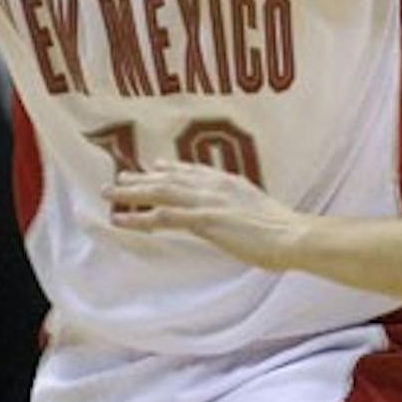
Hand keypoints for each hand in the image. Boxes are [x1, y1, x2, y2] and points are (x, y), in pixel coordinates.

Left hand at [104, 159, 311, 271]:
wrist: (293, 235)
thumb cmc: (284, 231)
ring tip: (109, 193)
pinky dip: (138, 217)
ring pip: (159, 193)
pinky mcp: (203, 220)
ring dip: (131, 193)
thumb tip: (239, 215)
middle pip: (170, 179)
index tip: (156, 165)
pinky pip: (162, 217)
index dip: (171, 168)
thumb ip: (244, 208)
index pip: (193, 171)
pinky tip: (121, 220)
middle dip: (142, 178)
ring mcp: (207, 201)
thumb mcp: (260, 211)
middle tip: (120, 177)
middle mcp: (214, 186)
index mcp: (229, 182)